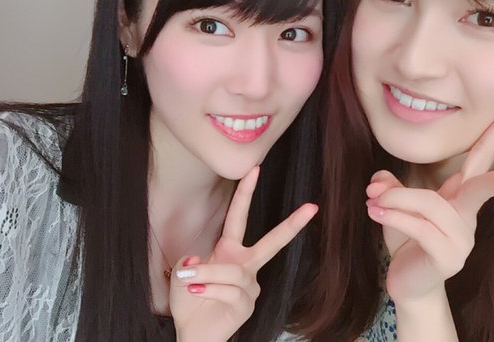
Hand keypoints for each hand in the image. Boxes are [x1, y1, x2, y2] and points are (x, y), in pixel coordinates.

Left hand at [169, 166, 317, 341]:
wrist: (191, 333)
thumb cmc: (191, 301)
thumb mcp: (183, 273)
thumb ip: (190, 261)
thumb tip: (199, 259)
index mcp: (230, 251)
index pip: (239, 217)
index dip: (246, 193)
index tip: (254, 169)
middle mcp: (245, 266)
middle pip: (272, 242)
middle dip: (291, 225)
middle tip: (311, 208)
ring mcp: (249, 287)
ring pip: (233, 271)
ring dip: (207, 274)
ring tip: (189, 281)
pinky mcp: (246, 306)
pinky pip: (229, 291)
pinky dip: (209, 289)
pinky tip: (197, 292)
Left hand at [366, 102, 493, 302]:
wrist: (408, 285)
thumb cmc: (407, 241)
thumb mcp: (396, 208)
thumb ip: (390, 187)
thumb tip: (379, 179)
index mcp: (460, 197)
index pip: (483, 158)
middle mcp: (466, 216)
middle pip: (481, 187)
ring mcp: (461, 240)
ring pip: (432, 205)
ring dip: (398, 199)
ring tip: (372, 200)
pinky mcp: (447, 259)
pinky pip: (421, 229)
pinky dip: (396, 217)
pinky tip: (375, 213)